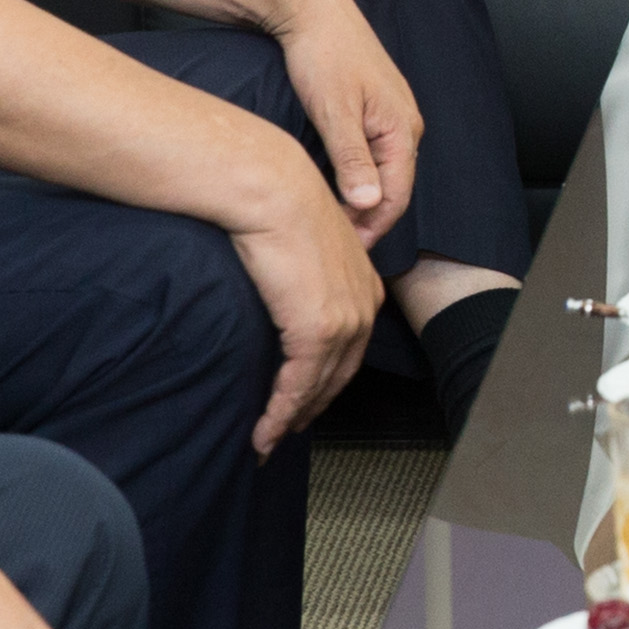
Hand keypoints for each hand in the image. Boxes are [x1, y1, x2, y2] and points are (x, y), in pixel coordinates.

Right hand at [218, 136, 386, 451]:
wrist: (272, 188)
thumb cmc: (279, 207)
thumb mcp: (305, 244)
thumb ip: (307, 273)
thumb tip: (288, 287)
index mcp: (365, 288)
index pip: (349, 349)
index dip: (326, 380)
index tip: (303, 401)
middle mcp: (363, 307)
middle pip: (338, 375)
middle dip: (311, 407)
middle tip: (283, 430)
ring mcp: (344, 321)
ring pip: (317, 387)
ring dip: (290, 419)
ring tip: (266, 439)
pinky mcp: (317, 330)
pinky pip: (298, 385)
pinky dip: (279, 413)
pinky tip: (263, 431)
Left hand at [267, 0, 420, 241]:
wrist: (313, 8)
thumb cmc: (321, 55)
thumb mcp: (333, 112)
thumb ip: (352, 160)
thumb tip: (369, 204)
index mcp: (402, 128)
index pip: (396, 197)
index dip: (371, 229)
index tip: (344, 251)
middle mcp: (405, 124)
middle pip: (393, 188)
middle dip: (367, 219)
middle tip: (334, 244)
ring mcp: (391, 115)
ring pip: (382, 171)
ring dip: (360, 198)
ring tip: (331, 221)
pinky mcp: (374, 108)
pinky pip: (373, 154)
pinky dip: (356, 176)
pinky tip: (331, 184)